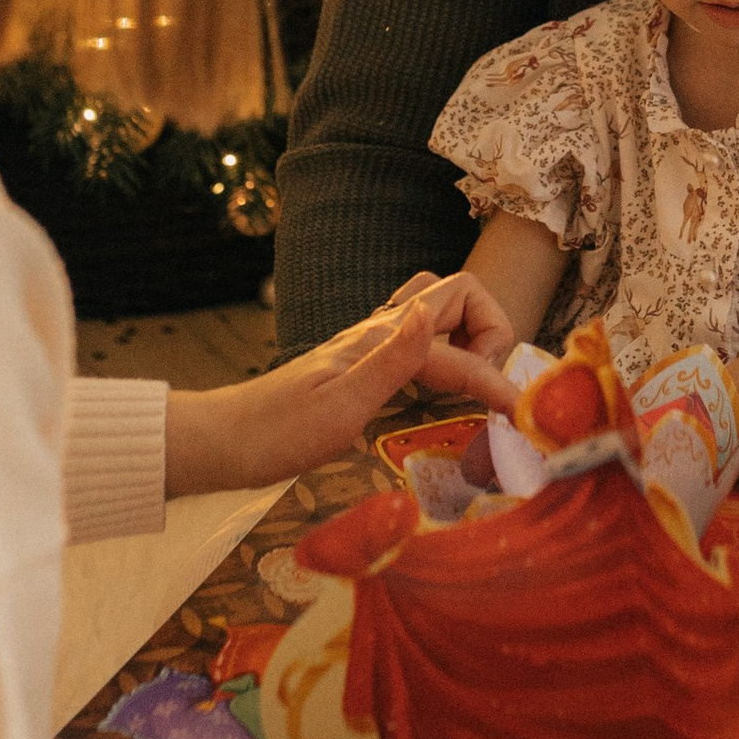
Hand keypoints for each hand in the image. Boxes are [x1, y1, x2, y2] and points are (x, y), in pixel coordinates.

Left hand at [163, 275, 519, 496]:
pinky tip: (438, 391)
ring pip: (437, 311)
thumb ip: (393, 360)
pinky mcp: (360, 365)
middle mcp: (379, 331)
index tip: (514, 415)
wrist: (223, 442)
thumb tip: (432, 312)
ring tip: (474, 387)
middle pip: (459, 296)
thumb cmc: (277, 432)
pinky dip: (444, 351)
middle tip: (488, 389)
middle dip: (490, 331)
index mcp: (381, 339)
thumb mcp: (341, 406)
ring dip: (469, 335)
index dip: (496, 375)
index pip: (462, 342)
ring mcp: (369, 345)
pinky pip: (416, 339)